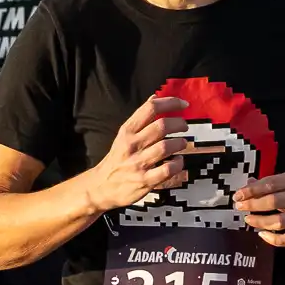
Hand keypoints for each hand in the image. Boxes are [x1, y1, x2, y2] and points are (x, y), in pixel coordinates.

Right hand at [85, 96, 188, 213]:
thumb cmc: (117, 158)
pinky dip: (178, 163)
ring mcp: (138, 163)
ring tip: (182, 143)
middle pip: (161, 126)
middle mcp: (132, 145)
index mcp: (127, 131)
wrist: (100, 187)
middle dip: (179, 123)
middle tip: (184, 126)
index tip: (184, 104)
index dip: (170, 103)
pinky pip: (168, 169)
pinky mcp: (145, 180)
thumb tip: (155, 97)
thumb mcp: (124, 135)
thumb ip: (140, 118)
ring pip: (166, 146)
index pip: (150, 109)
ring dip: (180, 143)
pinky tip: (178, 160)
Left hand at [236, 171, 284, 246]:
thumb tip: (247, 185)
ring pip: (280, 222)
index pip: (271, 183)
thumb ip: (266, 183)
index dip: (252, 190)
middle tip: (240, 207)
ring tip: (249, 220)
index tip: (238, 196)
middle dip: (253, 205)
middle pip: (275, 201)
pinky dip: (273, 239)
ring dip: (260, 222)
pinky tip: (262, 234)